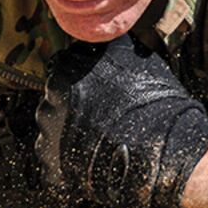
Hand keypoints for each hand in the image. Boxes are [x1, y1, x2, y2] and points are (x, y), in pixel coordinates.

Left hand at [35, 34, 207, 207]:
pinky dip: (69, 164)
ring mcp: (48, 134)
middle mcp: (49, 99)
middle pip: (56, 101)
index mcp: (65, 69)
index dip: (85, 82)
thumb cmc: (152, 102)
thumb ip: (110, 48)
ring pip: (53, 131)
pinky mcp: (51, 166)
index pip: (64, 69)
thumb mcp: (134, 57)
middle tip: (102, 118)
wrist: (159, 150)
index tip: (99, 92)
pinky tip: (94, 161)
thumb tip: (108, 41)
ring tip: (101, 142)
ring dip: (70, 135)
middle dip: (74, 108)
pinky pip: (55, 162)